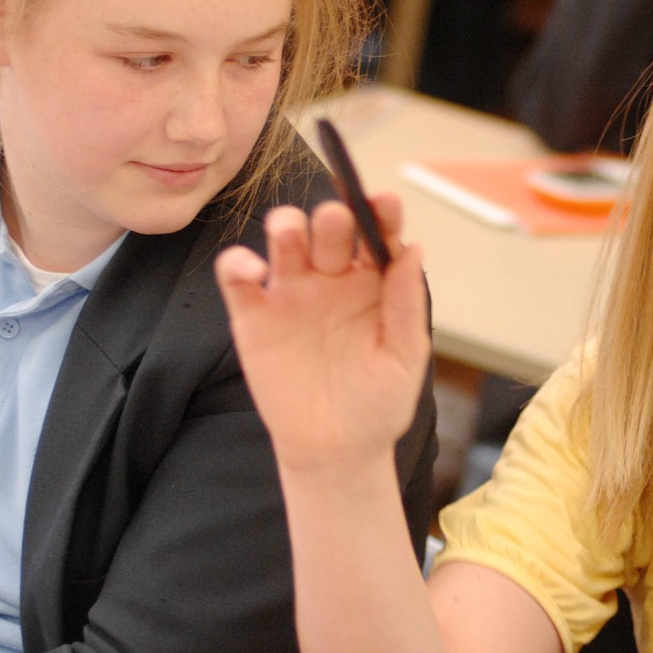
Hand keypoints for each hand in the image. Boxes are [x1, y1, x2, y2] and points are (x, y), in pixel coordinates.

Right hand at [215, 196, 429, 473]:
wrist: (335, 450)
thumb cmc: (377, 404)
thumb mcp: (404, 358)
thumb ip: (406, 304)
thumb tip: (414, 249)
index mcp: (373, 282)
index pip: (378, 235)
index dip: (381, 214)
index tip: (384, 202)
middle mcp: (332, 278)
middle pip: (330, 231)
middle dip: (333, 218)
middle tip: (336, 218)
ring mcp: (291, 292)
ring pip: (285, 242)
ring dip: (286, 227)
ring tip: (290, 232)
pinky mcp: (253, 315)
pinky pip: (239, 277)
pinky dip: (238, 263)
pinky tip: (252, 269)